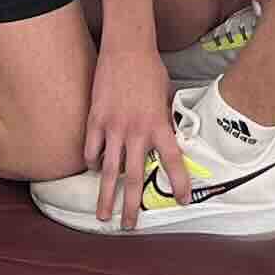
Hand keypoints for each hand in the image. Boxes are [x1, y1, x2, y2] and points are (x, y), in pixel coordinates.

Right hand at [86, 46, 194, 229]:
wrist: (127, 47)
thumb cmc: (150, 70)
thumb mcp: (165, 98)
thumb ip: (162, 122)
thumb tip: (164, 140)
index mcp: (159, 125)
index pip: (173, 162)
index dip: (178, 183)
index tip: (182, 201)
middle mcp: (136, 131)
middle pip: (133, 178)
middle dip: (131, 205)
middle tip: (129, 226)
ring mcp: (113, 127)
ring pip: (109, 171)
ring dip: (105, 196)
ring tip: (102, 215)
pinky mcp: (95, 119)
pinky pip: (92, 150)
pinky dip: (93, 162)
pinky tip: (95, 169)